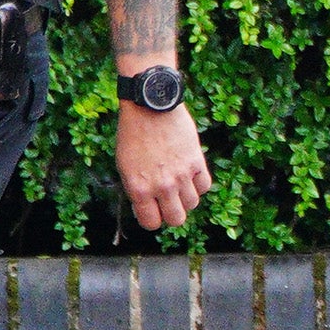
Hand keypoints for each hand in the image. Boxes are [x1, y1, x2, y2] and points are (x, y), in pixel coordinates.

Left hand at [119, 100, 214, 229]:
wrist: (150, 106)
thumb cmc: (133, 133)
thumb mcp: (124, 165)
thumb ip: (137, 189)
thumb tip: (148, 205)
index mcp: (139, 189)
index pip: (151, 223)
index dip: (151, 218)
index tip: (151, 209)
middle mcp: (162, 186)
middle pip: (176, 219)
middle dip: (171, 213)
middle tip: (167, 202)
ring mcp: (181, 175)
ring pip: (192, 204)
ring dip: (185, 197)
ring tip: (178, 183)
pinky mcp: (197, 162)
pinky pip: (204, 186)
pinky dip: (198, 184)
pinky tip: (190, 174)